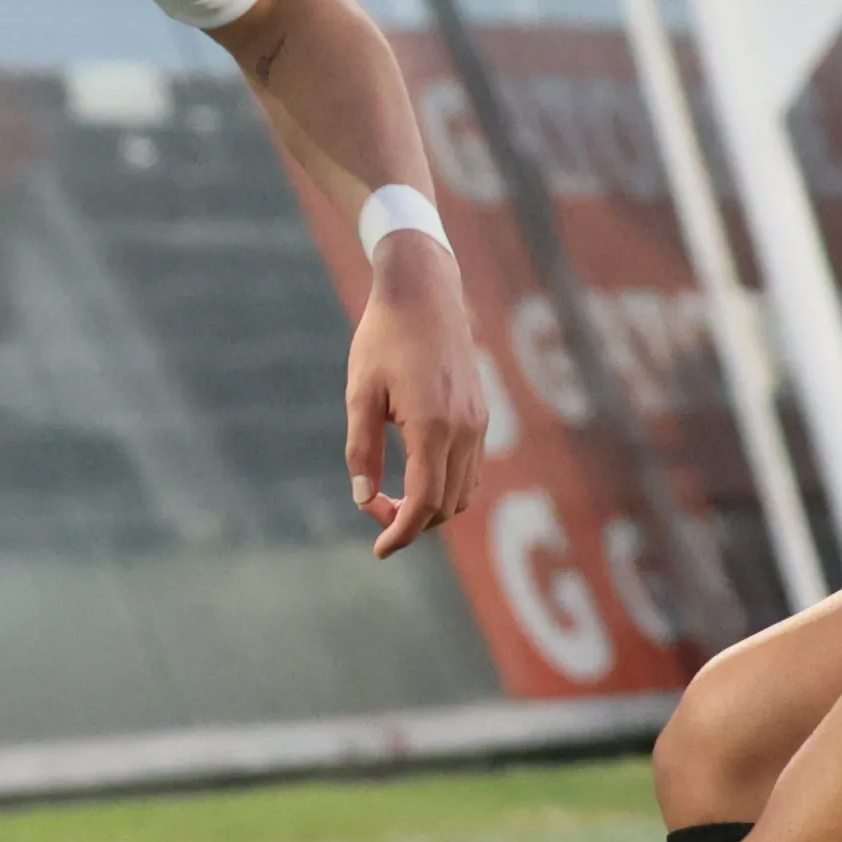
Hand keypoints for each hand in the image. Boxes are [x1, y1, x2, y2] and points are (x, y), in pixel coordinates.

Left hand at [343, 235, 489, 559]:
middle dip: (412, 523)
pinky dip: (447, 488)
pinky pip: (471, 470)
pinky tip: (416, 478)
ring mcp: (478, 424)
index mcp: (432, 427)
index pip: (424, 502)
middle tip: (374, 514)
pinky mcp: (481, 415)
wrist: (425, 291)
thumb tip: (362, 499)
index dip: (401, 533)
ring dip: (431, 508)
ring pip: (463, 492)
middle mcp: (464, 430)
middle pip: (447, 506)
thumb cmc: (384, 337)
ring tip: (392, 500)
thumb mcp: (360, 392)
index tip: (379, 549)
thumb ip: (361, 449)